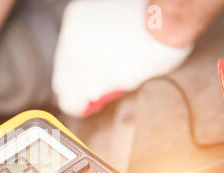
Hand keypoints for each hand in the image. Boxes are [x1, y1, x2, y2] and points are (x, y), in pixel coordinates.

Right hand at [52, 0, 192, 117]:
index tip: (90, 103)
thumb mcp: (130, 83)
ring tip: (102, 56)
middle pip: (61, 82)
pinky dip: (81, 40)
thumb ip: (106, 91)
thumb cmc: (156, 51)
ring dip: (77, 61)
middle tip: (96, 82)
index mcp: (86, 83)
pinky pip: (69, 36)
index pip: (68, 104)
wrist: (162, 15)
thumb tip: (95, 95)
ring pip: (62, 58)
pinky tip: (100, 38)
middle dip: (77, 84)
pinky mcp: (74, 16)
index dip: (82, 106)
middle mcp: (72, 60)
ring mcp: (70, 35)